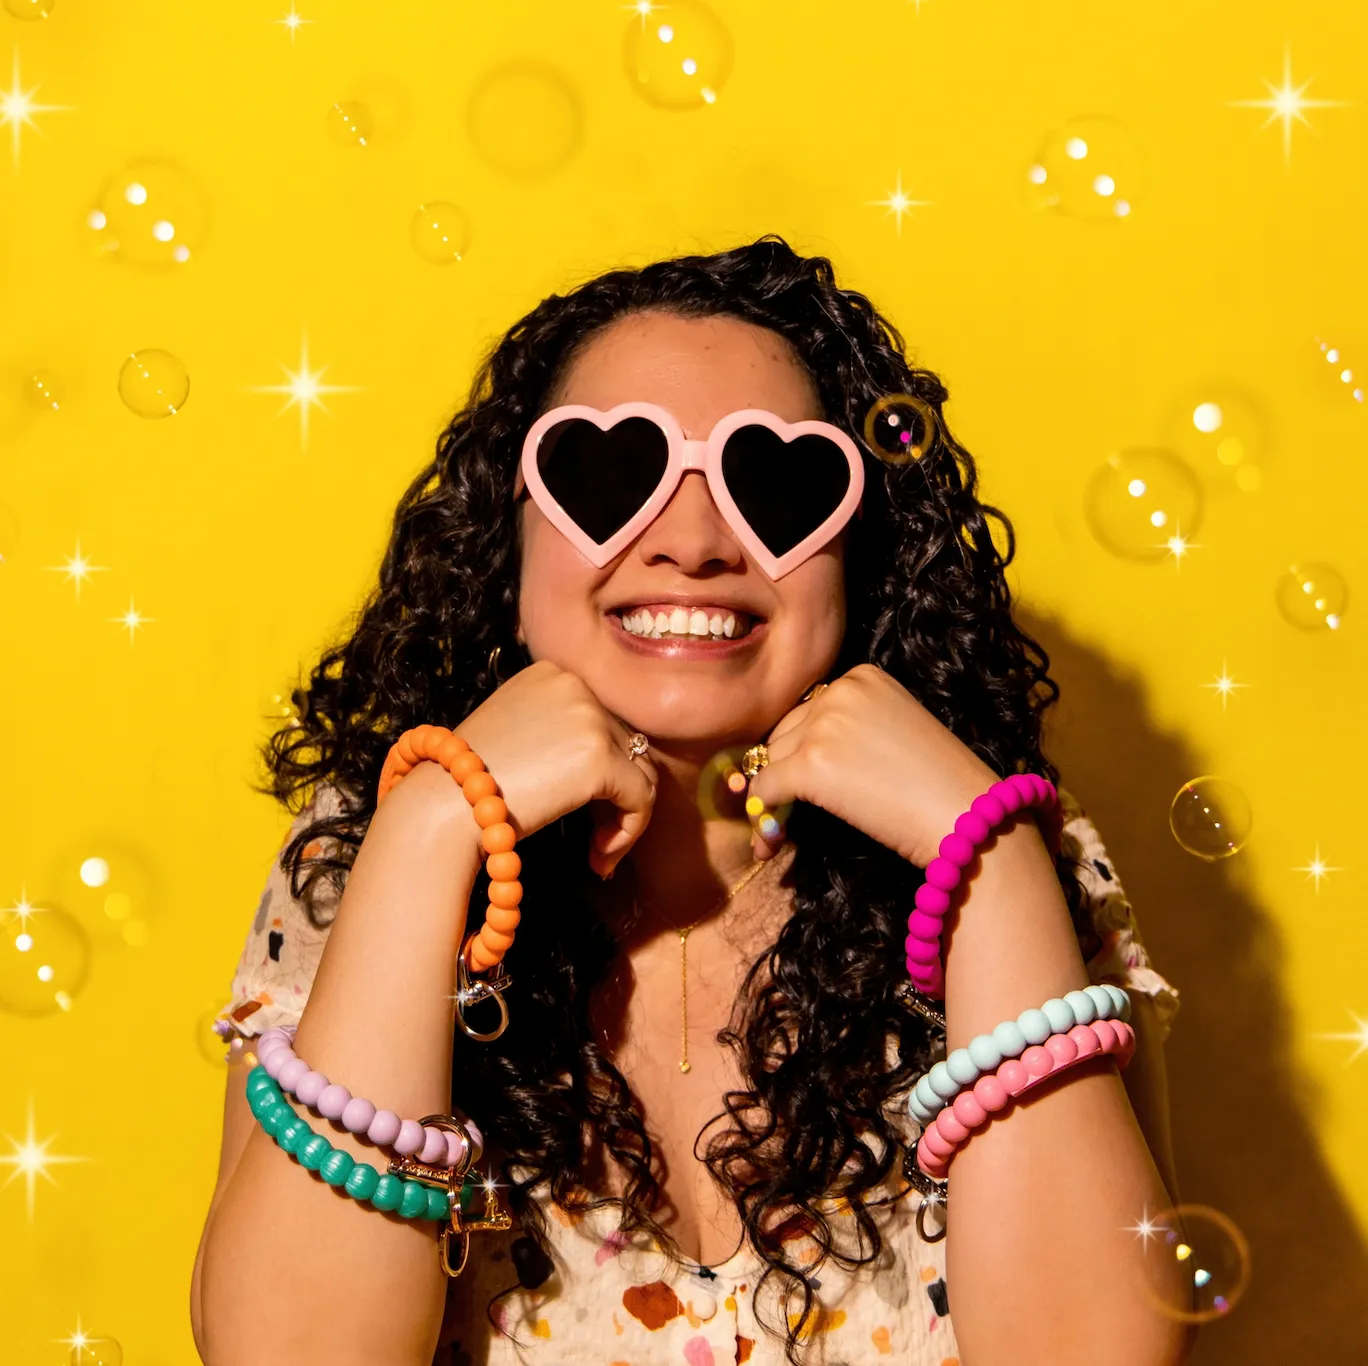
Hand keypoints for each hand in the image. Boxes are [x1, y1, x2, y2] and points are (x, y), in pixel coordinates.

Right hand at [455, 660, 656, 877]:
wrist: (440, 805)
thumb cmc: (468, 784)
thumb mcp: (514, 732)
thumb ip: (557, 733)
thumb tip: (613, 767)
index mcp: (551, 674)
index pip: (602, 722)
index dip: (601, 771)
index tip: (584, 810)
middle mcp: (574, 684)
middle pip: (626, 745)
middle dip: (615, 797)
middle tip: (596, 840)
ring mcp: (589, 716)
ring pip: (640, 773)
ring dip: (624, 817)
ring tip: (599, 852)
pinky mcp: (599, 756)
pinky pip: (640, 799)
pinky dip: (628, 832)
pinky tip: (600, 858)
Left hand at [745, 664, 1000, 866]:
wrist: (967, 816)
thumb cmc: (941, 785)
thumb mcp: (894, 732)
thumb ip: (847, 731)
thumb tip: (785, 764)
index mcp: (862, 676)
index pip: (808, 711)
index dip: (802, 749)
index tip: (808, 783)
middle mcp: (840, 690)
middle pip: (784, 733)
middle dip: (784, 773)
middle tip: (787, 812)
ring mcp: (824, 725)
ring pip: (771, 761)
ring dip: (772, 799)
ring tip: (776, 833)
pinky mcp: (811, 764)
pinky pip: (765, 789)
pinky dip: (764, 819)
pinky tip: (770, 843)